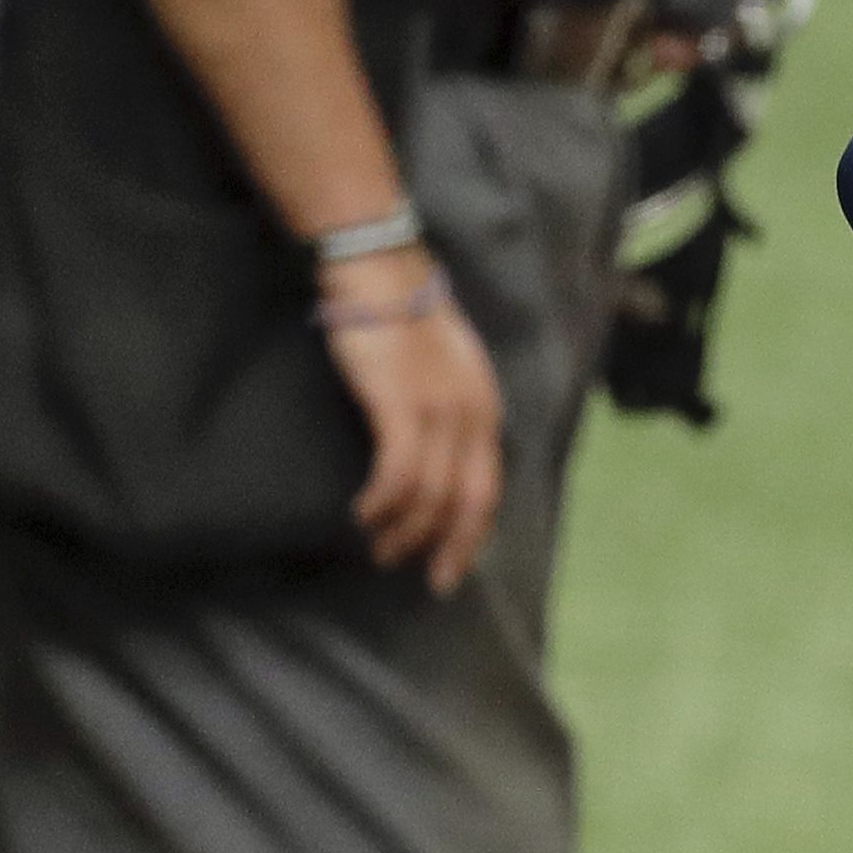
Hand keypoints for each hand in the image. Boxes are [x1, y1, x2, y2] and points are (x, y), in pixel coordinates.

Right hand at [319, 247, 504, 593]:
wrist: (382, 276)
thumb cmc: (404, 323)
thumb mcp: (446, 373)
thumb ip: (450, 414)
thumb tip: (438, 464)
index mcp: (486, 410)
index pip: (489, 489)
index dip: (471, 536)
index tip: (449, 570)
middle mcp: (473, 416)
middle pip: (467, 502)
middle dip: (444, 548)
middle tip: (416, 576)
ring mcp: (440, 412)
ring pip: (429, 496)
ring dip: (402, 531)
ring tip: (377, 546)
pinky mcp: (401, 406)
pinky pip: (398, 474)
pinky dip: (382, 503)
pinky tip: (363, 514)